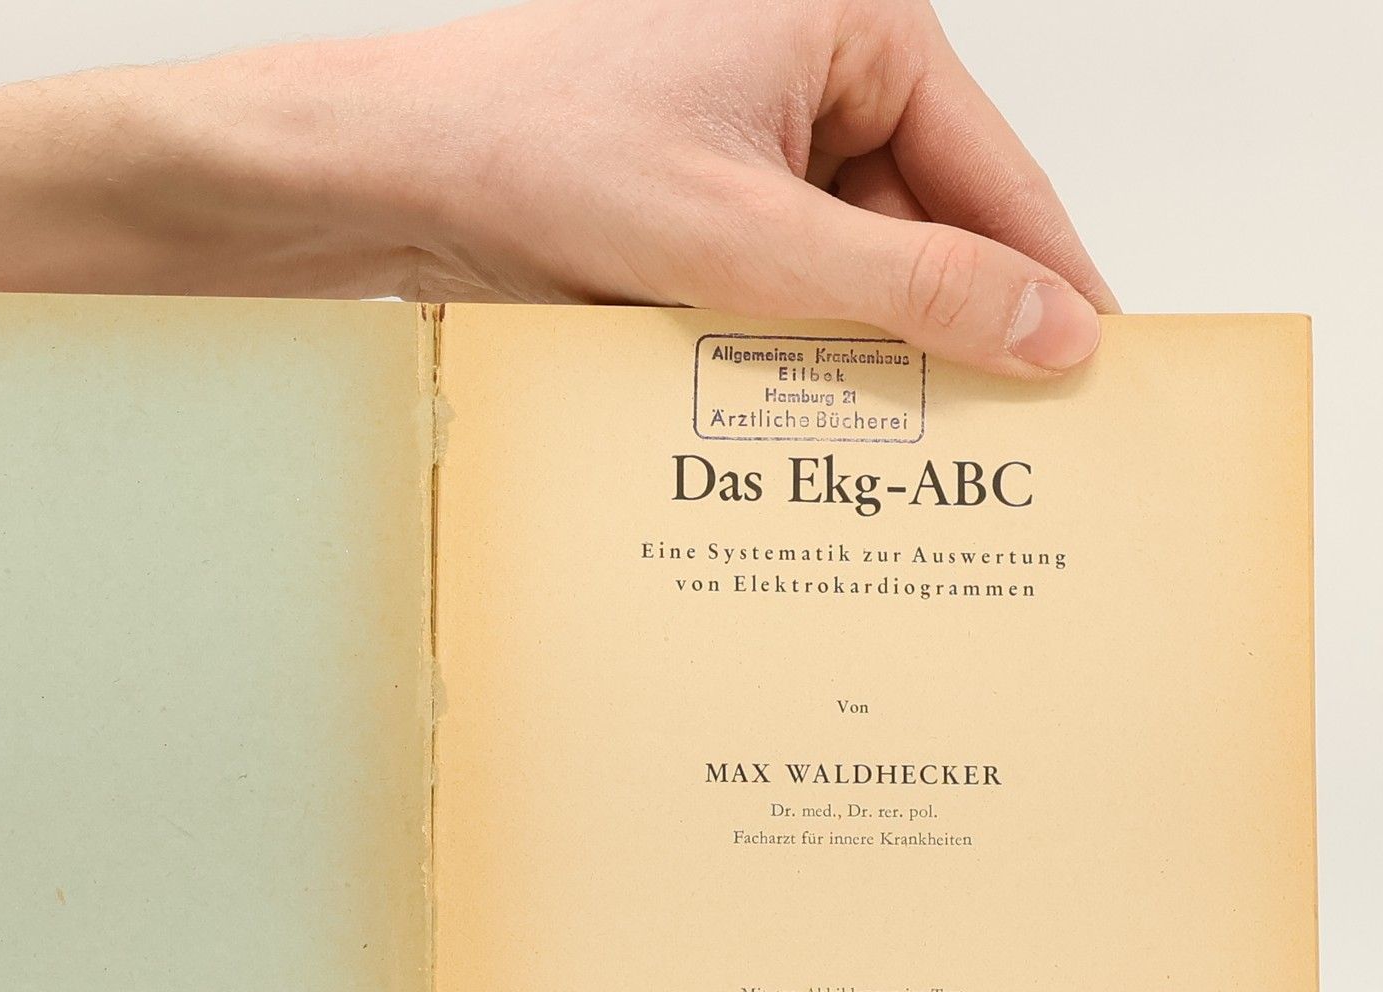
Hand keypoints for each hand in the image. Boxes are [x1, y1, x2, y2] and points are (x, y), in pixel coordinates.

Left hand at [303, 0, 1115, 373]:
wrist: (395, 172)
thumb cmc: (541, 152)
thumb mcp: (747, 237)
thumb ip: (908, 288)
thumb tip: (1048, 330)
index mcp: (856, 29)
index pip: (997, 174)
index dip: (1049, 282)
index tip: (1098, 374)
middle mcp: (815, 73)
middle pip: (926, 226)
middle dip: (943, 332)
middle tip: (990, 446)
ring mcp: (754, 137)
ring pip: (849, 267)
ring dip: (856, 351)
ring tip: (889, 448)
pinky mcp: (699, 196)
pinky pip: (779, 280)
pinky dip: (786, 345)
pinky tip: (794, 415)